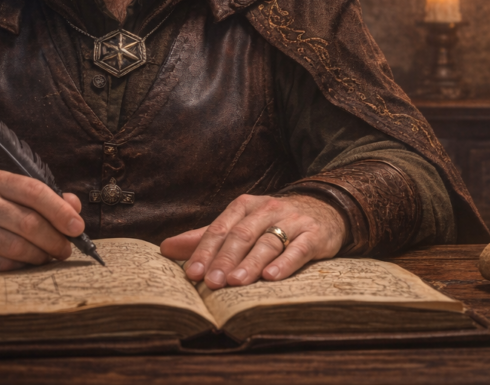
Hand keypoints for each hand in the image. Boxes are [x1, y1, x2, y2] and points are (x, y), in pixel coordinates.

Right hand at [0, 169, 83, 277]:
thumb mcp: (11, 195)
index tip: (77, 227)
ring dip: (40, 257)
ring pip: (17, 248)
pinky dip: (20, 268)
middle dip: (54, 240)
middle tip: (65, 249)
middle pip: (28, 223)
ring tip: (48, 258)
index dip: (60, 211)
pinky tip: (27, 266)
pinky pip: (1, 265)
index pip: (34, 191)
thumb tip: (74, 207)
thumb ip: (44, 198)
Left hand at [159, 194, 346, 288]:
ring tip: (235, 282)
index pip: (220, 229)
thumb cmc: (273, 220)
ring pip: (267, 242)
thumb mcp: (240, 223)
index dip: (205, 251)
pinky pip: (299, 249)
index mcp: (244, 206)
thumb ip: (205, 236)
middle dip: (224, 260)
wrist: (324, 208)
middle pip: (241, 236)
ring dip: (250, 263)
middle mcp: (266, 210)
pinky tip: (271, 277)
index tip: (192, 273)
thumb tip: (165, 248)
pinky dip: (285, 263)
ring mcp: (292, 221)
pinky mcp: (314, 235)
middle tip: (211, 283)